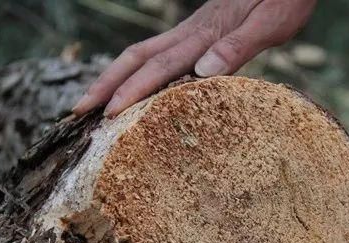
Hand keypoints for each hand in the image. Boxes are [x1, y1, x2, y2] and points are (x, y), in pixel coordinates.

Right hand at [72, 0, 315, 116]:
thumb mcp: (270, 22)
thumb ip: (237, 46)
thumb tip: (202, 71)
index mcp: (206, 35)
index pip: (160, 66)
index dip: (132, 90)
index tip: (108, 114)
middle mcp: (192, 32)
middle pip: (138, 57)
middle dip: (107, 84)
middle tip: (78, 111)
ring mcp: (193, 31)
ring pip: (143, 52)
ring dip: (115, 76)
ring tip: (94, 99)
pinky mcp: (200, 31)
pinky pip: (159, 52)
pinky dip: (137, 70)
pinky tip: (134, 83)